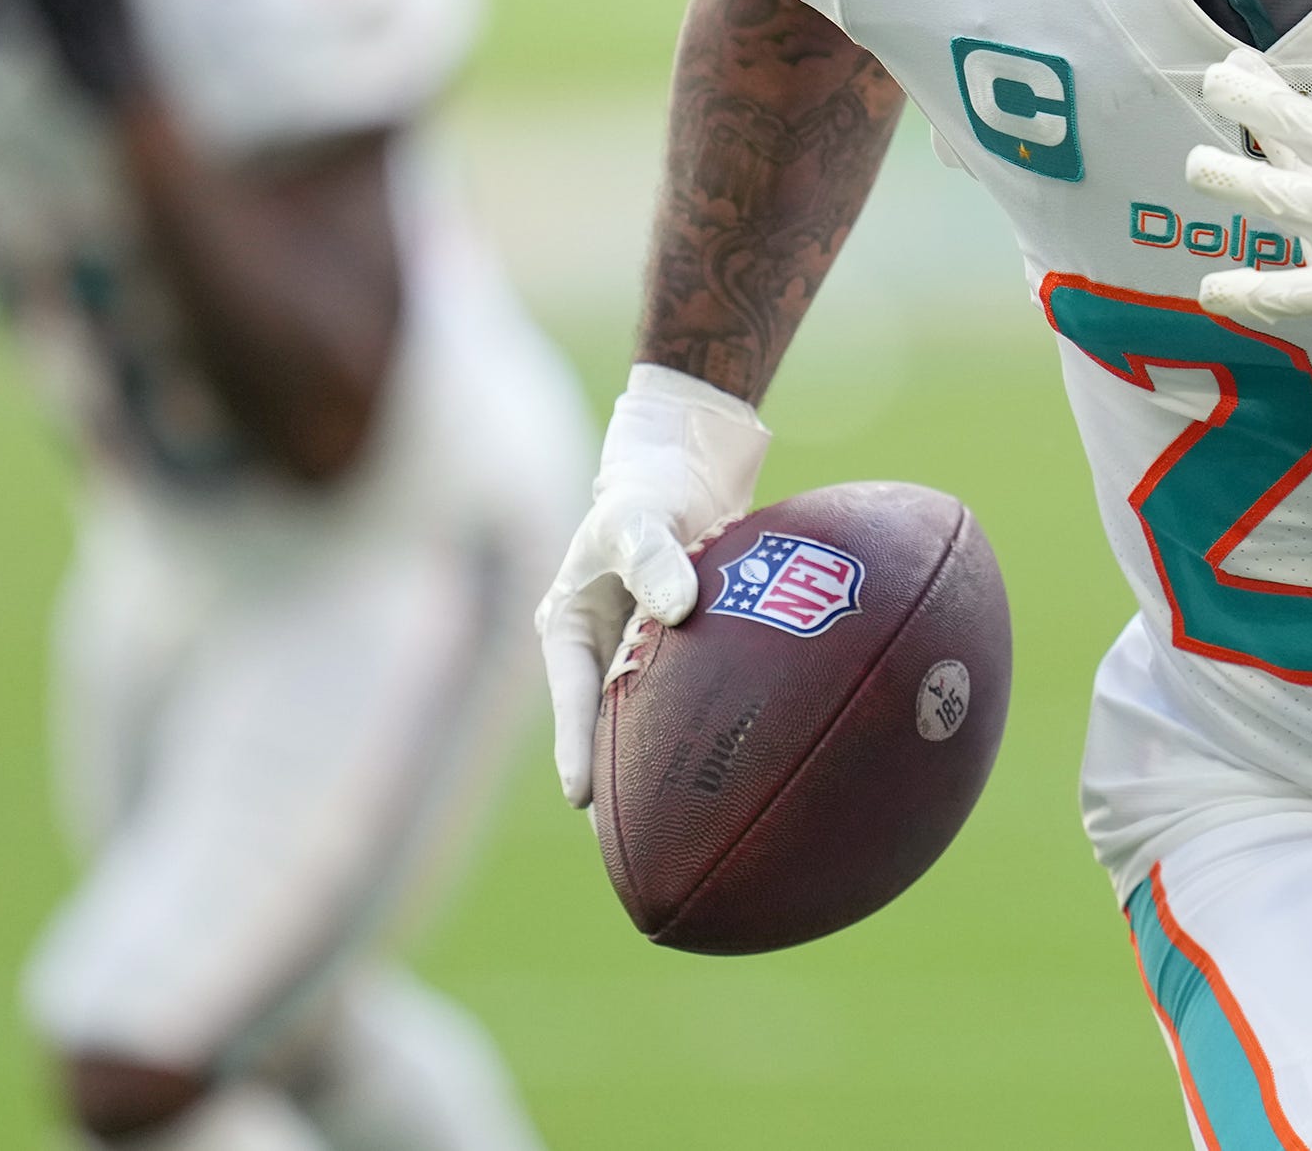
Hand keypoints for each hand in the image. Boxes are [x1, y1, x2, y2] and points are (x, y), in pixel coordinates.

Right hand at [536, 365, 772, 806]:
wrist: (684, 468)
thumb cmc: (648, 488)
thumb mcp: (638, 516)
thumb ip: (655, 556)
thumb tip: (678, 609)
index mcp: (569, 628)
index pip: (570, 699)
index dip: (575, 749)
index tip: (580, 797)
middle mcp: (600, 651)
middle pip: (605, 728)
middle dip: (616, 784)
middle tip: (631, 844)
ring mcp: (639, 655)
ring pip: (647, 721)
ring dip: (659, 767)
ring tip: (683, 830)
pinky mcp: (679, 652)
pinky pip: (691, 698)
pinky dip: (705, 729)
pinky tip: (742, 769)